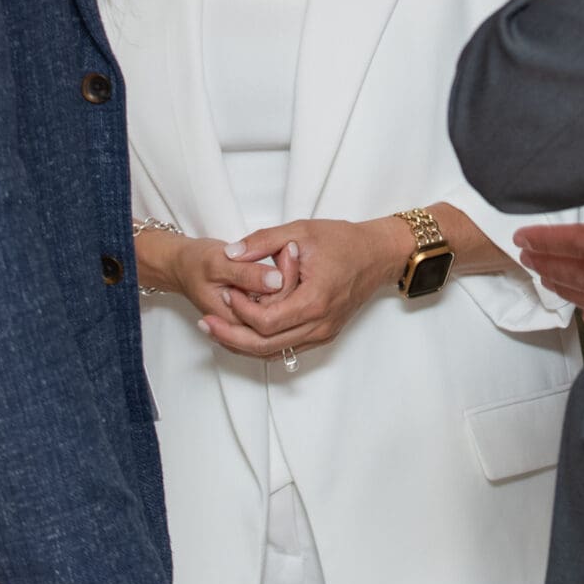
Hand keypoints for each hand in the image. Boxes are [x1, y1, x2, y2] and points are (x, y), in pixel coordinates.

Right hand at [134, 229, 292, 330]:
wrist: (183, 268)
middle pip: (283, 310)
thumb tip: (276, 281)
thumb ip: (246, 274)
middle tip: (290, 246)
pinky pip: (279, 305)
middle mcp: (245, 329)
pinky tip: (282, 264)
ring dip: (290, 278)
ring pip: (284, 308)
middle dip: (291, 275)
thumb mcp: (217, 263)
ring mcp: (251, 324)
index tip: (289, 247)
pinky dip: (284, 283)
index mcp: (235, 320)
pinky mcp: (256, 315)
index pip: (274, 307)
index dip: (286, 275)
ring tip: (286, 251)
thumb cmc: (196, 264)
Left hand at [204, 217, 403, 359]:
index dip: (239, 310)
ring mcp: (322, 333)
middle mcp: (319, 324)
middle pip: (265, 346)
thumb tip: (229, 253)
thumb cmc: (343, 241)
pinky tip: (242, 331)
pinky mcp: (323, 334)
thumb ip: (262, 241)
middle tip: (206, 323)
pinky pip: (286, 348)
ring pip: (274, 352)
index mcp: (315, 300)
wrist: (378, 256)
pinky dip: (262, 342)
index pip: (266, 322)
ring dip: (243, 344)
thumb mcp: (300, 230)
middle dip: (231, 337)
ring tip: (216, 329)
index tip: (225, 291)